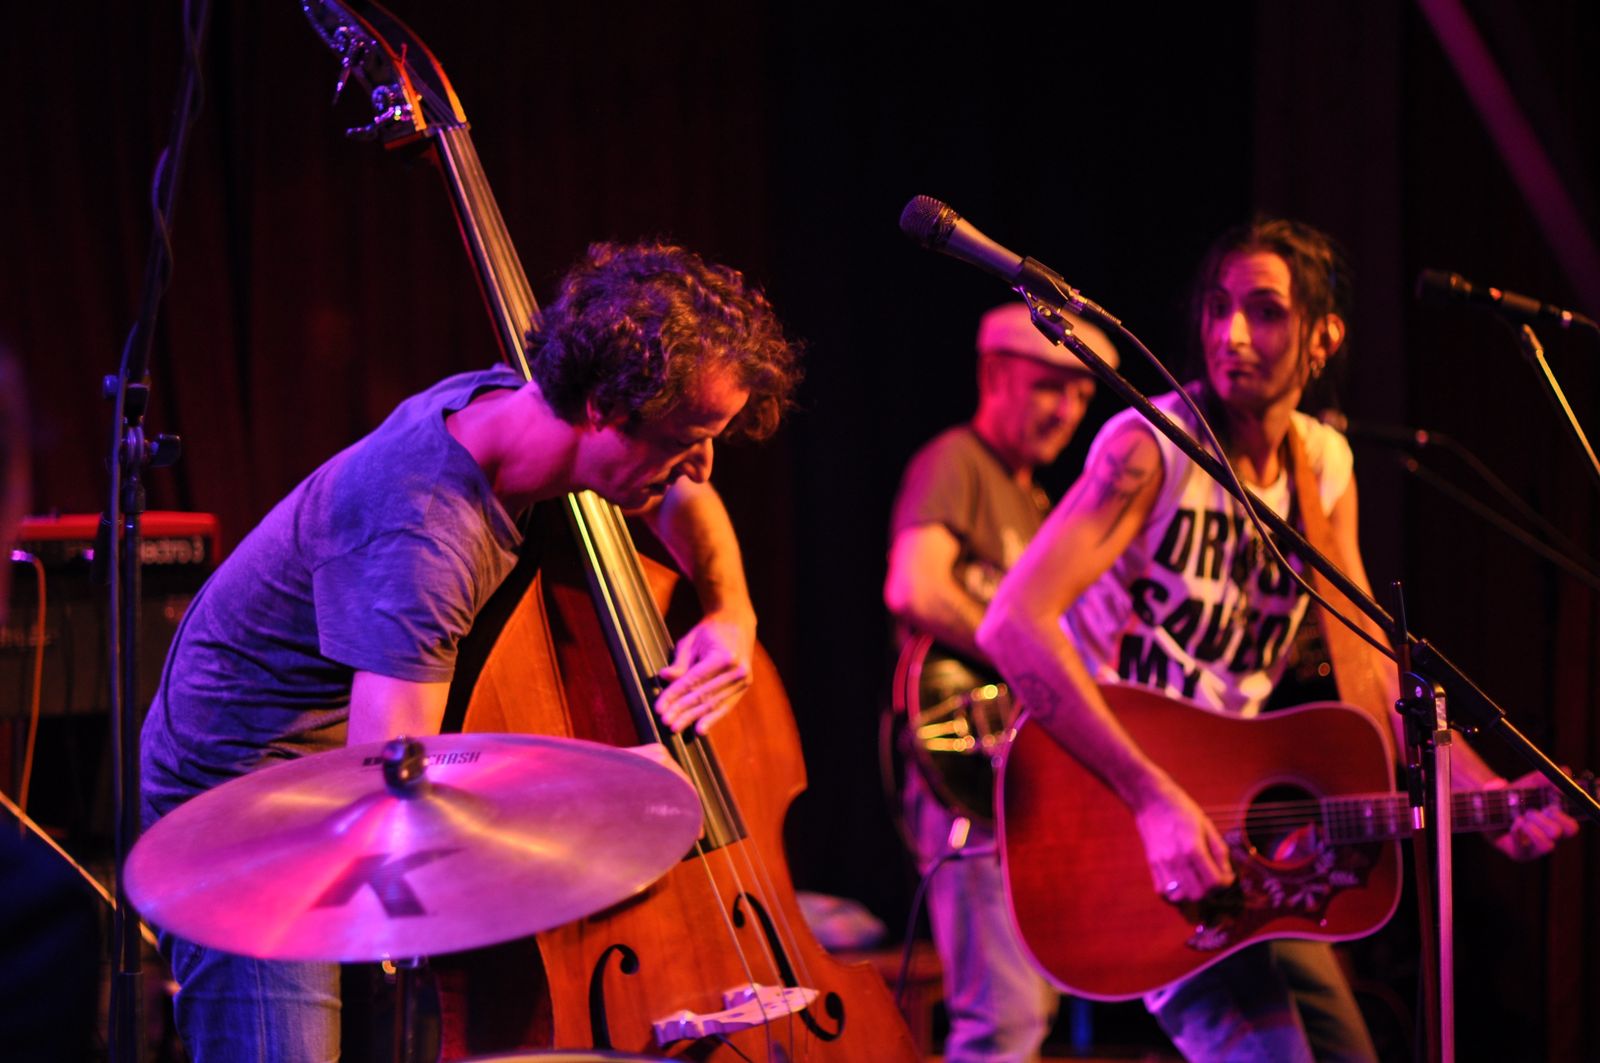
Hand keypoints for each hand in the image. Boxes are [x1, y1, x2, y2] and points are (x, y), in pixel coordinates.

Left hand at [654, 610, 754, 733]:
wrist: (736, 624)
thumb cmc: (710, 632)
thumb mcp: (691, 641)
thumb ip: (680, 663)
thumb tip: (664, 677)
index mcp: (724, 656)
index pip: (693, 681)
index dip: (674, 695)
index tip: (659, 708)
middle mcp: (737, 671)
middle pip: (703, 695)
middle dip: (681, 710)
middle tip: (665, 722)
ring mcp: (743, 681)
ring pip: (713, 704)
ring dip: (692, 718)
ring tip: (676, 727)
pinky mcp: (744, 688)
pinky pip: (725, 706)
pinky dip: (711, 719)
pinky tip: (699, 730)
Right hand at [1133, 778, 1234, 901]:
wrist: (1151, 799)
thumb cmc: (1182, 809)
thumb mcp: (1207, 826)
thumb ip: (1219, 851)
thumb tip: (1227, 874)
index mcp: (1193, 847)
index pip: (1213, 881)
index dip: (1225, 884)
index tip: (1227, 877)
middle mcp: (1176, 859)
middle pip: (1198, 894)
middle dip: (1211, 892)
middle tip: (1214, 881)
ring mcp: (1162, 863)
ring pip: (1179, 898)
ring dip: (1192, 895)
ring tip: (1198, 884)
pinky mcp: (1152, 864)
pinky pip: (1163, 892)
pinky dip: (1175, 895)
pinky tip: (1183, 885)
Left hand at [1486, 771, 1580, 860]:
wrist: (1485, 805)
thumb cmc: (1511, 796)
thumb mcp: (1527, 783)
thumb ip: (1544, 777)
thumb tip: (1566, 771)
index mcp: (1556, 823)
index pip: (1572, 827)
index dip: (1563, 816)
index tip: (1549, 805)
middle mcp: (1550, 838)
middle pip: (1563, 834)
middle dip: (1547, 819)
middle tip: (1531, 811)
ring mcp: (1536, 849)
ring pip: (1548, 846)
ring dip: (1534, 828)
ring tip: (1520, 818)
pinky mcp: (1520, 854)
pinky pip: (1523, 849)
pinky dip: (1518, 833)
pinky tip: (1512, 824)